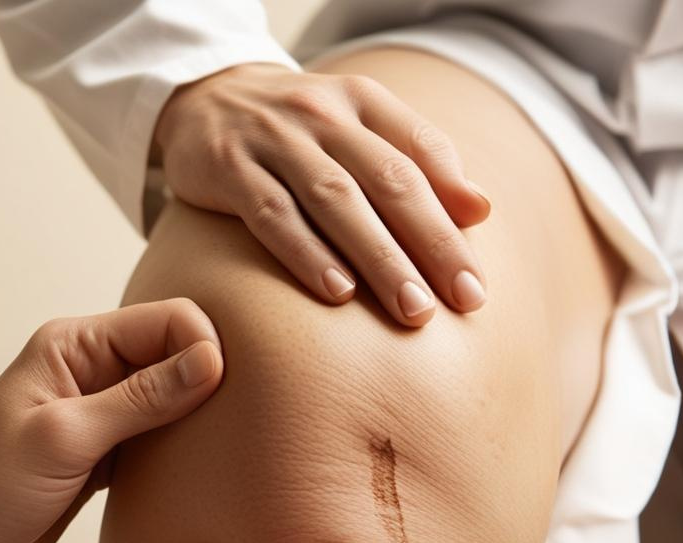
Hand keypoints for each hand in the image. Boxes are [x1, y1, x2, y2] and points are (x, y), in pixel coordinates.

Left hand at [0, 298, 223, 542]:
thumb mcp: (65, 440)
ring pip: (175, 396)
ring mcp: (98, 411)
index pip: (169, 319)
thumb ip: (140, 399)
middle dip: (214, 379)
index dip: (207, 349)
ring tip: (230, 450)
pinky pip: (160, 436)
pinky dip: (183, 449)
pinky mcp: (105, 453)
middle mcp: (88, 368)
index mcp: (72, 344)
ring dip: (202, 416)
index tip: (224, 397)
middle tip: (244, 426)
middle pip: (178, 351)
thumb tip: (213, 360)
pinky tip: (200, 473)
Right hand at [154, 62, 491, 326]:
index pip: (422, 153)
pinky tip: (337, 291)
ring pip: (335, 200)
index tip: (476, 280)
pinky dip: (306, 253)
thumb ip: (415, 162)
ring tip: (410, 307)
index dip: (456, 215)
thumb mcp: (356, 126)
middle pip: (387, 180)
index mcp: (363, 101)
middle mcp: (322, 114)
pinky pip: (271, 213)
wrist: (202, 97)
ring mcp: (272, 139)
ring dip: (378, 256)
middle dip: (430, 243)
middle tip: (461, 301)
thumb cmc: (295, 130)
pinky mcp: (227, 167)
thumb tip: (480, 210)